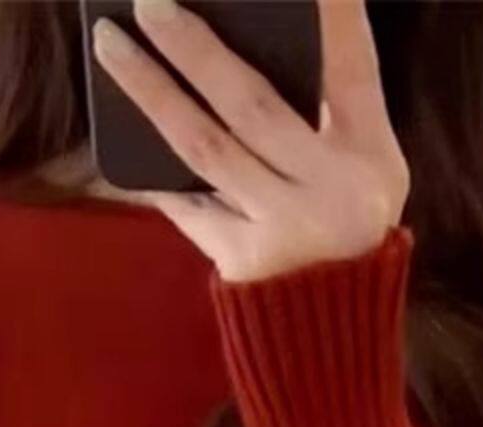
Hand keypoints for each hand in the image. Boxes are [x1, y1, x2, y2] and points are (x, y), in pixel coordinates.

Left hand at [89, 0, 409, 281]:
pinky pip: (186, 202)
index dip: (334, 15)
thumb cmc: (340, 230)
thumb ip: (327, 110)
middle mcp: (331, 189)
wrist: (331, 336)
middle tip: (150, 1)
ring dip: (151, 90)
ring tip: (111, 44)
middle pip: (252, 104)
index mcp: (370, 155)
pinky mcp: (243, 261)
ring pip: (205, 147)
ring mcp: (283, 228)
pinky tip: (115, 124)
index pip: (353, 68)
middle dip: (196, 47)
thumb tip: (248, 38)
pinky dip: (151, 166)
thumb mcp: (361, 170)